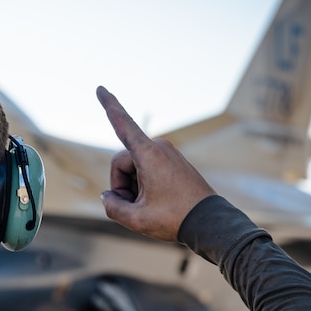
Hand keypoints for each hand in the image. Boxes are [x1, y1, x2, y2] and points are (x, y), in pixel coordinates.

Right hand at [96, 86, 215, 241]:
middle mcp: (159, 148)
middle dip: (121, 184)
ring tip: (150, 206)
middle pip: (122, 161)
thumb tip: (108, 196)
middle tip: (135, 207)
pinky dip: (144, 186)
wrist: (210, 222)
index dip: (109, 106)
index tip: (100, 88)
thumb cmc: (174, 219)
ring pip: (133, 167)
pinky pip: (147, 170)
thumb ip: (113, 207)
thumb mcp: (136, 219)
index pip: (123, 125)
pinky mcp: (173, 162)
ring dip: (132, 187)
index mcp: (149, 154)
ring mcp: (167, 154)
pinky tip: (157, 203)